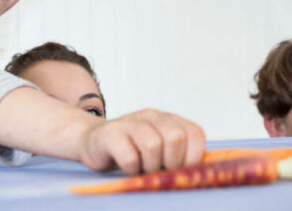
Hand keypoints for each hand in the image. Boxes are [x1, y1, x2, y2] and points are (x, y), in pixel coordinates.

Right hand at [77, 108, 205, 174]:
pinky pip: (130, 157)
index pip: (194, 133)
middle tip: (159, 169)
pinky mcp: (110, 134)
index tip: (181, 169)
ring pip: (152, 146)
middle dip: (171, 162)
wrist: (92, 141)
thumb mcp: (159, 149)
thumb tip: (198, 175)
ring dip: (149, 166)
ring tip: (141, 167)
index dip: (193, 156)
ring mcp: (129, 122)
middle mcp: (151, 116)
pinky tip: (127, 167)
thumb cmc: (131, 150)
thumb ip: (178, 154)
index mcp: (168, 119)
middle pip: (175, 138)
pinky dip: (131, 169)